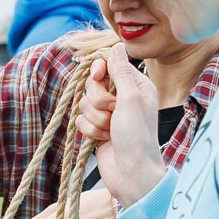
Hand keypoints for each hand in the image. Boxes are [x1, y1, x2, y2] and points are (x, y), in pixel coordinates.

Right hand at [77, 45, 167, 206]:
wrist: (131, 173)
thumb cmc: (137, 136)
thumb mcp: (131, 98)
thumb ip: (121, 71)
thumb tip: (117, 46)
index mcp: (135, 85)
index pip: (108, 64)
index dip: (99, 70)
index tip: (98, 76)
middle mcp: (122, 97)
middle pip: (93, 84)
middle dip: (98, 100)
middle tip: (113, 112)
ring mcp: (109, 114)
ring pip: (85, 103)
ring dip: (95, 119)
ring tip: (111, 130)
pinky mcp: (97, 129)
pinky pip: (81, 120)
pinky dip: (90, 131)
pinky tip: (104, 140)